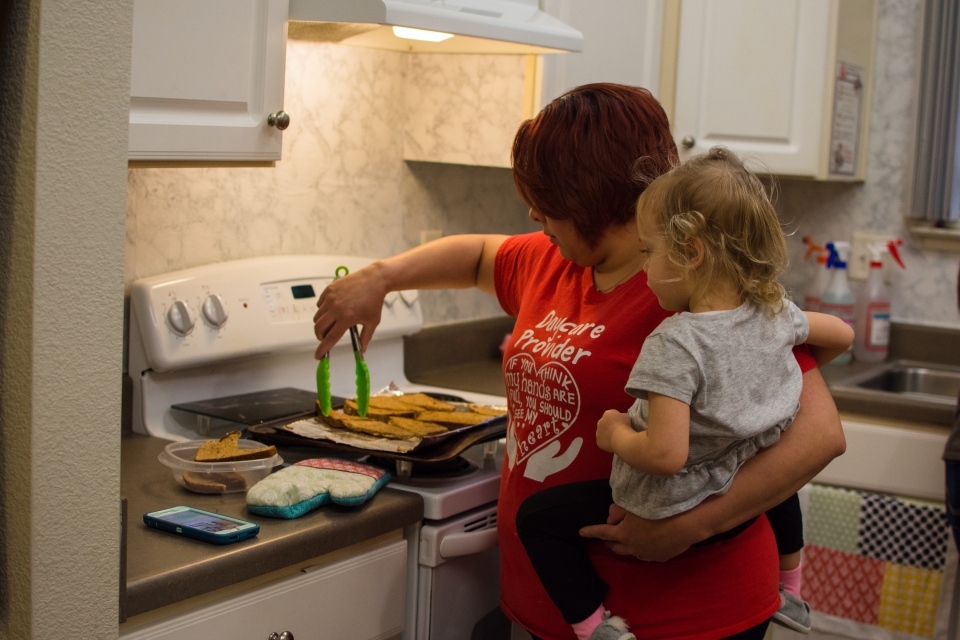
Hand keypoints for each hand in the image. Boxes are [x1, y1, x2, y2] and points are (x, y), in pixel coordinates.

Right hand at [313, 264, 387, 357]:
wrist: (374, 279)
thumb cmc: (374, 300)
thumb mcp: (373, 322)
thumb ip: (365, 337)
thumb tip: (362, 351)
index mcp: (347, 318)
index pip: (330, 338)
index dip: (322, 349)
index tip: (318, 356)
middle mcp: (336, 308)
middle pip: (319, 329)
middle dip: (320, 337)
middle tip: (326, 338)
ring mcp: (331, 298)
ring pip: (317, 317)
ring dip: (322, 324)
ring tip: (332, 322)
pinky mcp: (329, 290)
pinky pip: (319, 305)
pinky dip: (323, 311)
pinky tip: (333, 309)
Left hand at [580, 506, 696, 561]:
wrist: (685, 525)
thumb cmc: (657, 511)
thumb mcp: (632, 506)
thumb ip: (616, 511)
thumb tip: (611, 520)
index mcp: (623, 534)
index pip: (601, 532)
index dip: (590, 531)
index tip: (580, 532)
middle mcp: (632, 548)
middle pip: (615, 547)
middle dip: (609, 541)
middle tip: (608, 536)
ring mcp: (646, 555)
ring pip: (630, 551)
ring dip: (626, 545)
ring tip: (628, 538)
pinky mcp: (659, 558)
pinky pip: (645, 553)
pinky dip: (642, 547)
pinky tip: (648, 540)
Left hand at [596, 409, 629, 452]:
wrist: (621, 438)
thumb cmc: (625, 426)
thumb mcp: (626, 416)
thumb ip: (622, 416)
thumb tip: (621, 419)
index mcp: (607, 414)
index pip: (611, 415)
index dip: (617, 419)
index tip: (622, 423)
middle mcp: (600, 422)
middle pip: (605, 423)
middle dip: (610, 426)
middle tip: (618, 431)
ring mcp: (598, 432)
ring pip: (603, 433)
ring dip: (608, 434)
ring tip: (616, 438)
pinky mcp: (598, 441)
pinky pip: (603, 442)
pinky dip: (607, 443)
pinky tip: (614, 443)